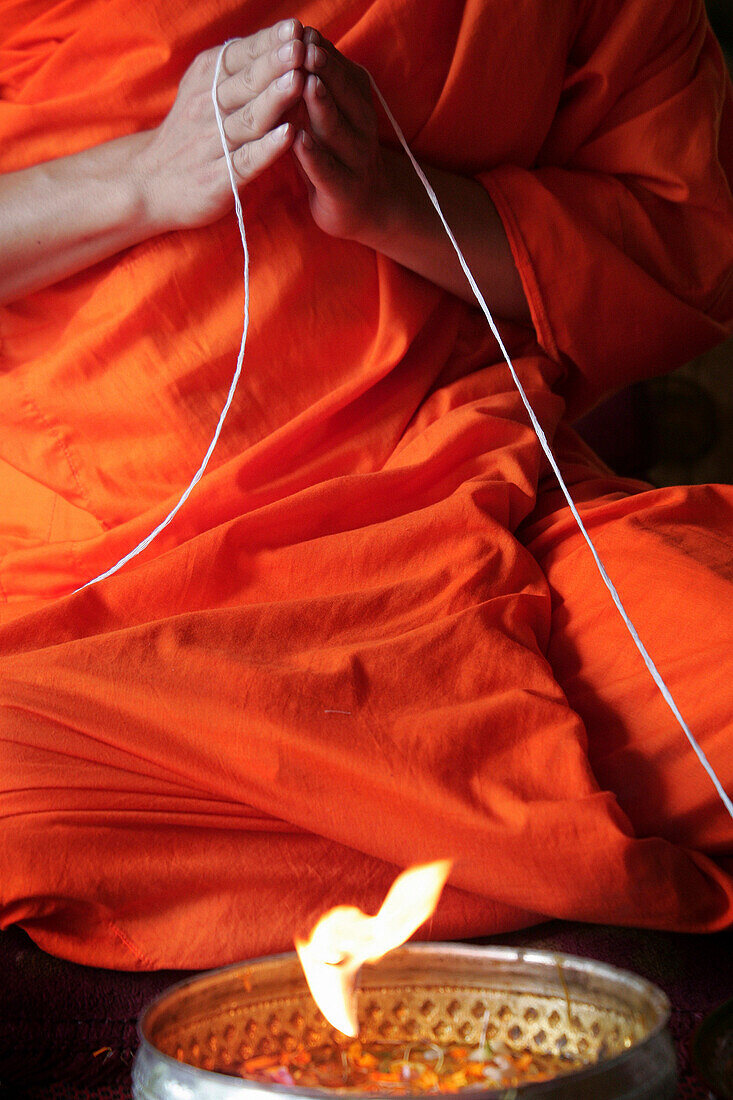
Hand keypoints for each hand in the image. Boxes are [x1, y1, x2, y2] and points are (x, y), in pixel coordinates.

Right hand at [137, 19, 305, 231]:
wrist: (149, 182)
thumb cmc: (190, 133)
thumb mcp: (203, 90)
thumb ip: (236, 70)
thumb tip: (280, 41)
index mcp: (206, 80)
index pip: (241, 56)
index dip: (268, 43)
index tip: (295, 27)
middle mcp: (208, 108)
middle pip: (247, 83)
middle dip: (274, 64)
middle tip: (299, 46)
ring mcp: (214, 144)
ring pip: (249, 119)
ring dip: (274, 100)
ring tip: (298, 81)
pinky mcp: (219, 179)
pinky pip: (246, 160)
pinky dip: (267, 148)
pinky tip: (288, 136)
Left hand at [292, 28, 389, 242]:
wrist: (365, 207)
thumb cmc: (334, 153)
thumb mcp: (327, 113)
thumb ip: (313, 83)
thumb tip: (292, 39)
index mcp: (356, 102)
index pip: (340, 71)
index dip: (322, 51)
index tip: (301, 29)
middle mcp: (360, 126)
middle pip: (342, 94)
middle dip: (324, 69)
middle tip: (305, 47)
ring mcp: (354, 159)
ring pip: (335, 129)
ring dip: (320, 105)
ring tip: (305, 82)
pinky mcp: (342, 190)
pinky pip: (327, 169)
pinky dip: (313, 155)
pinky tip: (298, 140)